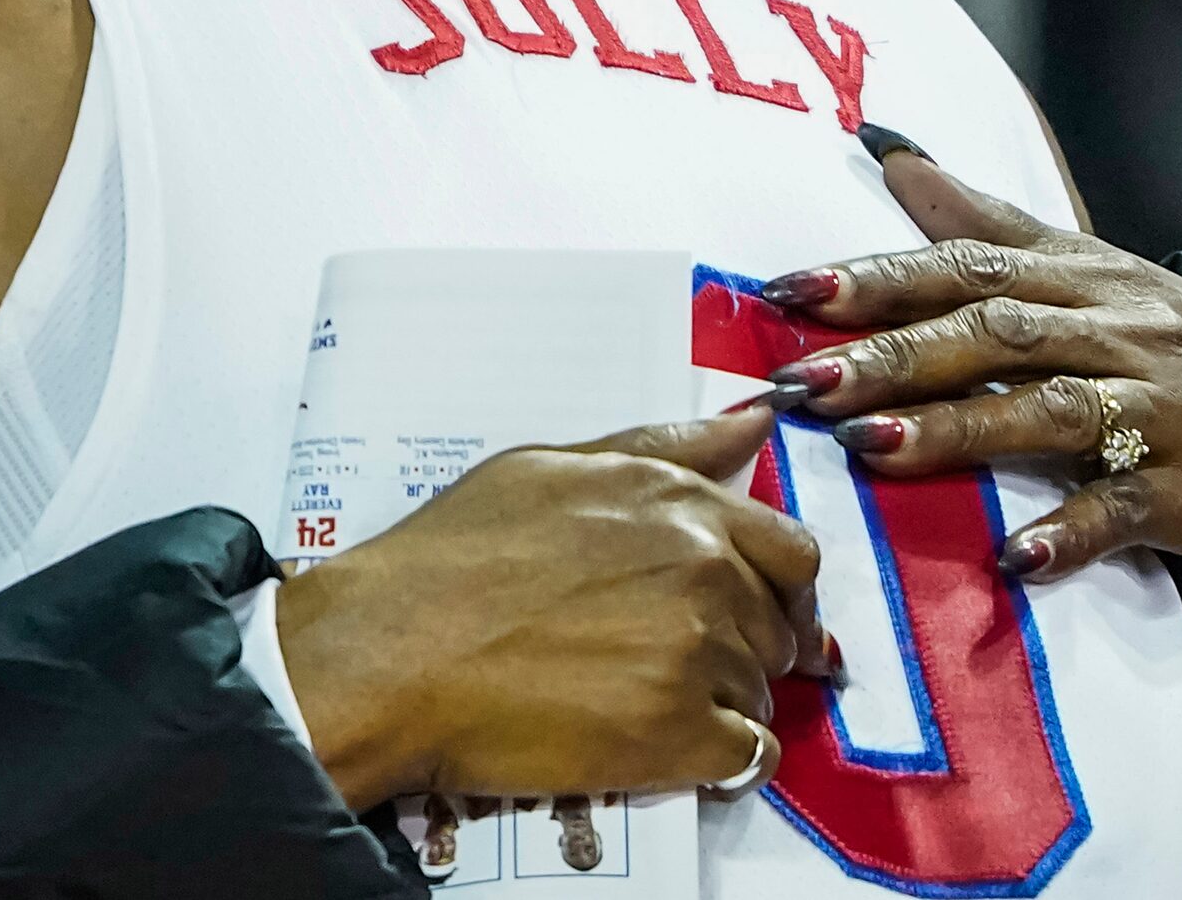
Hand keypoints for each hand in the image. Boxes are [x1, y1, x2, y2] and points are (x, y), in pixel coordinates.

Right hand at [279, 407, 824, 809]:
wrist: (391, 652)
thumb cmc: (451, 557)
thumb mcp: (547, 470)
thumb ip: (659, 448)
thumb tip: (752, 422)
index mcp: (675, 501)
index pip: (791, 549)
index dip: (776, 587)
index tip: (750, 610)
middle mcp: (703, 568)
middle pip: (779, 626)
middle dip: (743, 645)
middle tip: (672, 661)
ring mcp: (698, 653)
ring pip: (759, 692)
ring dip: (718, 701)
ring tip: (634, 699)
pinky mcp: (680, 735)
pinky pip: (746, 756)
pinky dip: (717, 759)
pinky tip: (661, 747)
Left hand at [763, 142, 1181, 580]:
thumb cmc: (1170, 337)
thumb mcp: (1086, 265)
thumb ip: (983, 218)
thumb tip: (890, 151)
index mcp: (1079, 278)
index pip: (967, 268)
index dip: (878, 278)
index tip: (791, 291)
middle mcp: (1113, 334)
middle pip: (993, 336)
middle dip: (893, 356)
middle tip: (803, 382)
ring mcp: (1153, 411)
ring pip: (1047, 413)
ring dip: (957, 431)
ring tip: (870, 447)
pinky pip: (1123, 511)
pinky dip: (1069, 533)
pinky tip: (1012, 556)